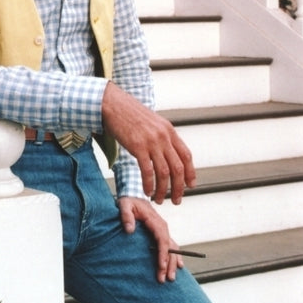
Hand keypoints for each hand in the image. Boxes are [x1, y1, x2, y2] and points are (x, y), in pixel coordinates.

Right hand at [101, 82, 195, 203]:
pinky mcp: (138, 146)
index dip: (190, 173)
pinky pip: (147, 171)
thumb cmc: (128, 112)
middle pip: (178, 168)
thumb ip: (161, 135)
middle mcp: (163, 136)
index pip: (186, 155)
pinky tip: (147, 191)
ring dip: (164, 190)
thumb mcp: (152, 121)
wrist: (112, 103)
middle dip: (179, 187)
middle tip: (177, 200)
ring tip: (160, 199)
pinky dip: (149, 184)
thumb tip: (165, 151)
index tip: (190, 185)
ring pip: (164, 173)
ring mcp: (151, 141)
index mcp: (169, 130)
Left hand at [118, 196, 183, 282]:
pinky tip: (178, 267)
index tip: (161, 266)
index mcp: (155, 221)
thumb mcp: (125, 205)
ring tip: (170, 278)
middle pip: (169, 247)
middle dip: (168, 264)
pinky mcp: (161, 234)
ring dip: (173, 263)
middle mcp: (162, 227)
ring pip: (173, 249)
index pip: (162, 240)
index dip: (163, 253)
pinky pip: (171, 246)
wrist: (134, 196)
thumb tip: (129, 230)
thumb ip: (126, 216)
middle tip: (165, 279)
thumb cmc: (129, 202)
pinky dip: (175, 257)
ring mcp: (163, 231)